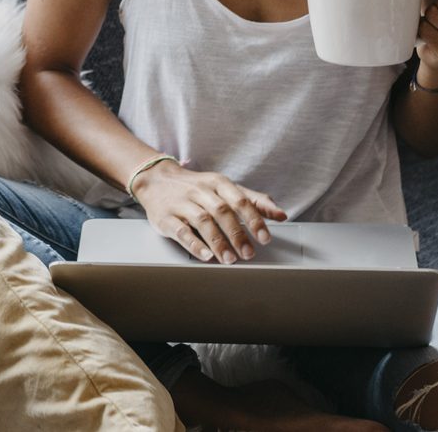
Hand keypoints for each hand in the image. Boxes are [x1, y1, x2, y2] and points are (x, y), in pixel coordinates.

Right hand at [130, 160, 287, 263]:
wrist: (157, 180)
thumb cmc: (197, 187)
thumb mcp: (226, 188)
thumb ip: (254, 200)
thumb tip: (281, 214)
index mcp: (218, 183)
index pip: (240, 200)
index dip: (254, 219)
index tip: (265, 237)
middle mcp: (201, 191)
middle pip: (222, 212)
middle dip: (238, 234)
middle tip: (249, 253)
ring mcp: (182, 204)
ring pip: (203, 222)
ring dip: (218, 242)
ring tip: (230, 259)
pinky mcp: (166, 217)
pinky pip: (181, 231)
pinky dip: (194, 244)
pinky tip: (205, 255)